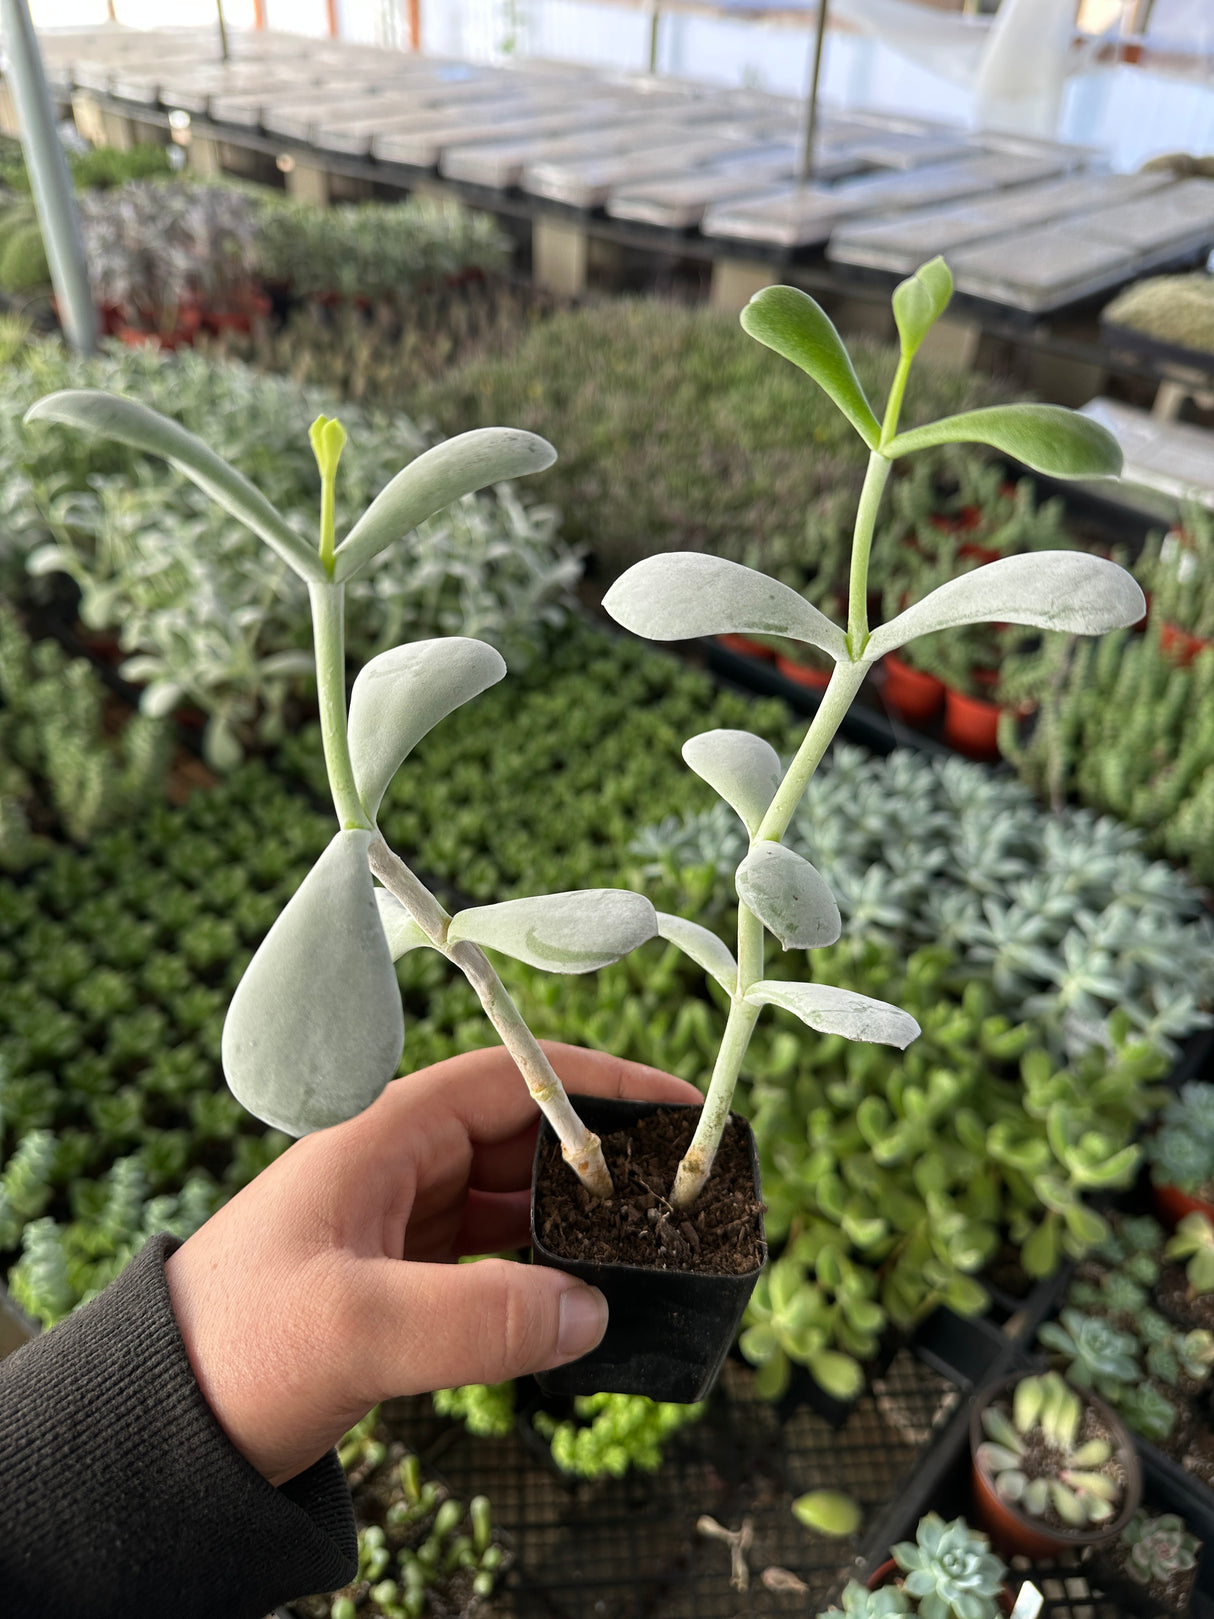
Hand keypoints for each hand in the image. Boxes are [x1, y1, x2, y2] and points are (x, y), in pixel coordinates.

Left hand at [165, 1043, 700, 1485]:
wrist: (156, 1430)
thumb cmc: (233, 1349)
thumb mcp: (356, 1327)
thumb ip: (476, 1318)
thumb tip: (590, 1310)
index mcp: (381, 1137)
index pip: (509, 1079)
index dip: (597, 1082)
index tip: (675, 1102)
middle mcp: (395, 1166)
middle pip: (521, 1135)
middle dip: (601, 1156)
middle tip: (680, 1186)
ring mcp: (398, 1223)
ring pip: (512, 1198)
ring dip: (576, 1217)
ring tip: (649, 1241)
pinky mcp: (398, 1278)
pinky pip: (492, 1254)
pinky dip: (541, 1267)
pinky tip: (581, 1296)